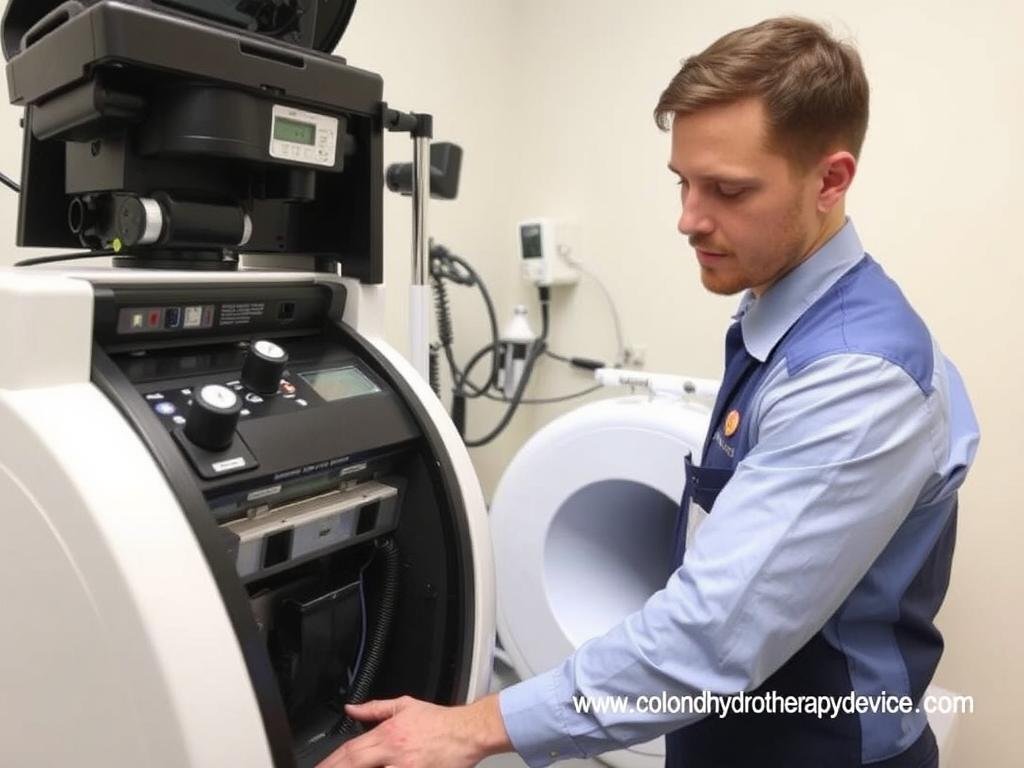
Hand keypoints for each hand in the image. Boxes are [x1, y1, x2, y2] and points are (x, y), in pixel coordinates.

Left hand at [315, 693, 512, 767]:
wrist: (467, 732)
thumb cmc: (440, 722)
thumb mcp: (405, 706)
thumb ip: (375, 708)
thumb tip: (351, 709)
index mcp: (388, 734)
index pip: (350, 750)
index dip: (330, 762)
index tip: (319, 767)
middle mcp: (393, 754)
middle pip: (354, 764)